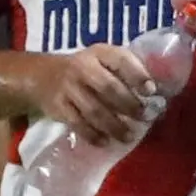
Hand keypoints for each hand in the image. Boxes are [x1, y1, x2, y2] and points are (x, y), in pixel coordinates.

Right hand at [32, 45, 155, 144]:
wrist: (42, 76)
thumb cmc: (84, 70)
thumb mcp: (101, 60)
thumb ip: (123, 71)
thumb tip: (153, 93)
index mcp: (98, 53)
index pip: (120, 59)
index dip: (137, 75)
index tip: (151, 90)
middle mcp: (82, 67)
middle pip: (108, 88)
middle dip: (129, 105)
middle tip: (143, 117)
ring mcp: (68, 88)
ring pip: (94, 110)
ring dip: (114, 125)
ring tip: (128, 136)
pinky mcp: (58, 107)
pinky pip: (78, 124)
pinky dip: (93, 135)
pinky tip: (105, 142)